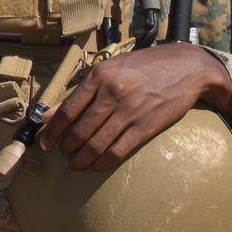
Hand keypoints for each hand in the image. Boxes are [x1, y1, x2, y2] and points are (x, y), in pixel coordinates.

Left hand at [38, 43, 231, 171]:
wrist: (186, 68)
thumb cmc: (143, 66)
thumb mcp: (109, 69)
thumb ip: (80, 92)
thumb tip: (50, 114)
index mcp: (99, 77)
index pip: (68, 110)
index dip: (53, 131)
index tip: (46, 143)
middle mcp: (112, 94)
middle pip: (80, 131)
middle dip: (67, 147)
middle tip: (63, 154)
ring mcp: (130, 112)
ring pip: (97, 144)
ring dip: (81, 159)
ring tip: (75, 163)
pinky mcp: (146, 128)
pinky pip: (118, 151)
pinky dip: (102, 162)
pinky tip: (95, 165)